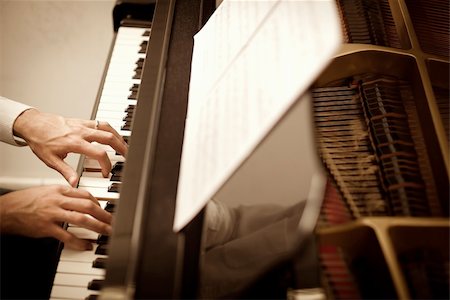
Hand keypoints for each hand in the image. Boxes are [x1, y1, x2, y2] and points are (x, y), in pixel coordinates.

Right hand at [0, 185, 111, 249]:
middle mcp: (58, 200)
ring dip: (98, 226)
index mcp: (60, 190)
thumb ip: (65, 194)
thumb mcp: (47, 190)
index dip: (99, 202)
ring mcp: (53, 214)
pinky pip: (67, 236)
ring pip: (81, 219)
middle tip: (113, 221)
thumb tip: (81, 199)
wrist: (6, 210)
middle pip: (88, 205)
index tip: (105, 209)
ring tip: (107, 232)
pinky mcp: (47, 228)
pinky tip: (87, 245)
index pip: (86, 194)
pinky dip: (79, 242)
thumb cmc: (26, 200)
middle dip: (104, 214)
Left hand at [13, 109, 127, 186]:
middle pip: (109, 138)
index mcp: (75, 143)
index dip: (106, 165)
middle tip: (127, 156)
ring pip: (107, 128)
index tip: (106, 173)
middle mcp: (81, 132)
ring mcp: (83, 125)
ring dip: (118, 137)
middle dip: (121, 147)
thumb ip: (66, 172)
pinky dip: (110, 129)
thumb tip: (75, 183)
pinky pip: (100, 123)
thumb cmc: (40, 141)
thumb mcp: (51, 160)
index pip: (99, 154)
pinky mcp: (82, 121)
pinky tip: (112, 135)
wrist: (32, 124)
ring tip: (124, 145)